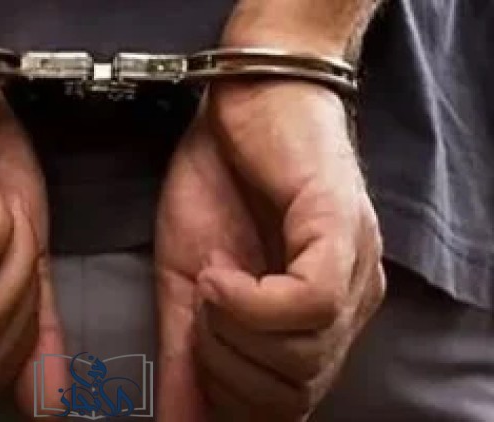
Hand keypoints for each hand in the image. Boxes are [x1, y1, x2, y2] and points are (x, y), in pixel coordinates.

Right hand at [156, 81, 385, 420]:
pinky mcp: (343, 230)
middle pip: (295, 393)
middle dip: (226, 369)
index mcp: (311, 322)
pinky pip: (310, 304)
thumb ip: (184, 356)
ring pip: (304, 355)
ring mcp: (352, 268)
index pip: (286, 407)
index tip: (193, 355)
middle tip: (198, 316)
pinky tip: (221, 272)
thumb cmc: (216, 182)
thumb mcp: (186, 283)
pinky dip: (251, 302)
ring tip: (210, 284)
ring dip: (234, 331)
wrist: (236, 102)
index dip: (229, 398)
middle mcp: (345, 304)